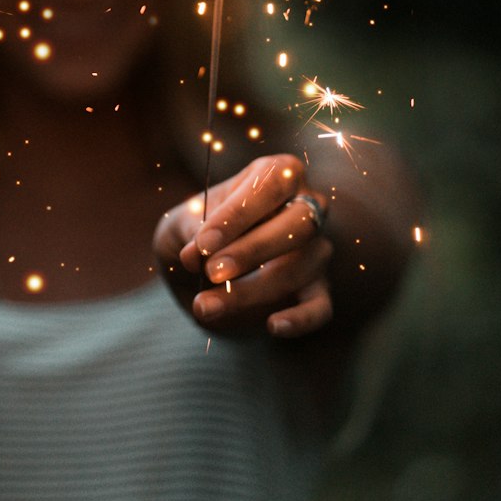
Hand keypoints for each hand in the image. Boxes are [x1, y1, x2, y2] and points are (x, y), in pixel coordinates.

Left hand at [154, 153, 332, 338]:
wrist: (201, 271)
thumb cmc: (195, 233)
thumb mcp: (181, 223)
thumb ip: (189, 231)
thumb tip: (195, 255)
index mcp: (277, 174)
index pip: (269, 185)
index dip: (237, 215)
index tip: (202, 244)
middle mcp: (307, 206)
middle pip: (298, 224)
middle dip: (252, 251)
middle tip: (211, 273)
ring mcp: (316, 249)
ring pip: (299, 268)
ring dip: (251, 291)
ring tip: (206, 306)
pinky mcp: (317, 289)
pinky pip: (320, 306)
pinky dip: (300, 318)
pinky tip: (273, 326)